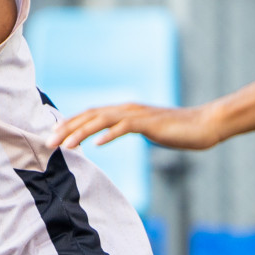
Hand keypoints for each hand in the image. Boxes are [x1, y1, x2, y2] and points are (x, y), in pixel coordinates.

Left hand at [46, 102, 222, 150]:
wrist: (206, 125)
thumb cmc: (178, 131)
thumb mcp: (147, 130)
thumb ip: (127, 129)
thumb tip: (110, 135)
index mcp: (124, 111)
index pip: (89, 115)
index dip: (69, 124)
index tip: (52, 135)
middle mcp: (126, 109)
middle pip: (89, 116)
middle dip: (67, 128)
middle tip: (48, 142)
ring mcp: (138, 115)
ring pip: (102, 120)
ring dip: (81, 132)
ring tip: (66, 144)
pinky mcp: (150, 124)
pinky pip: (125, 128)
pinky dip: (110, 134)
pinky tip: (98, 144)